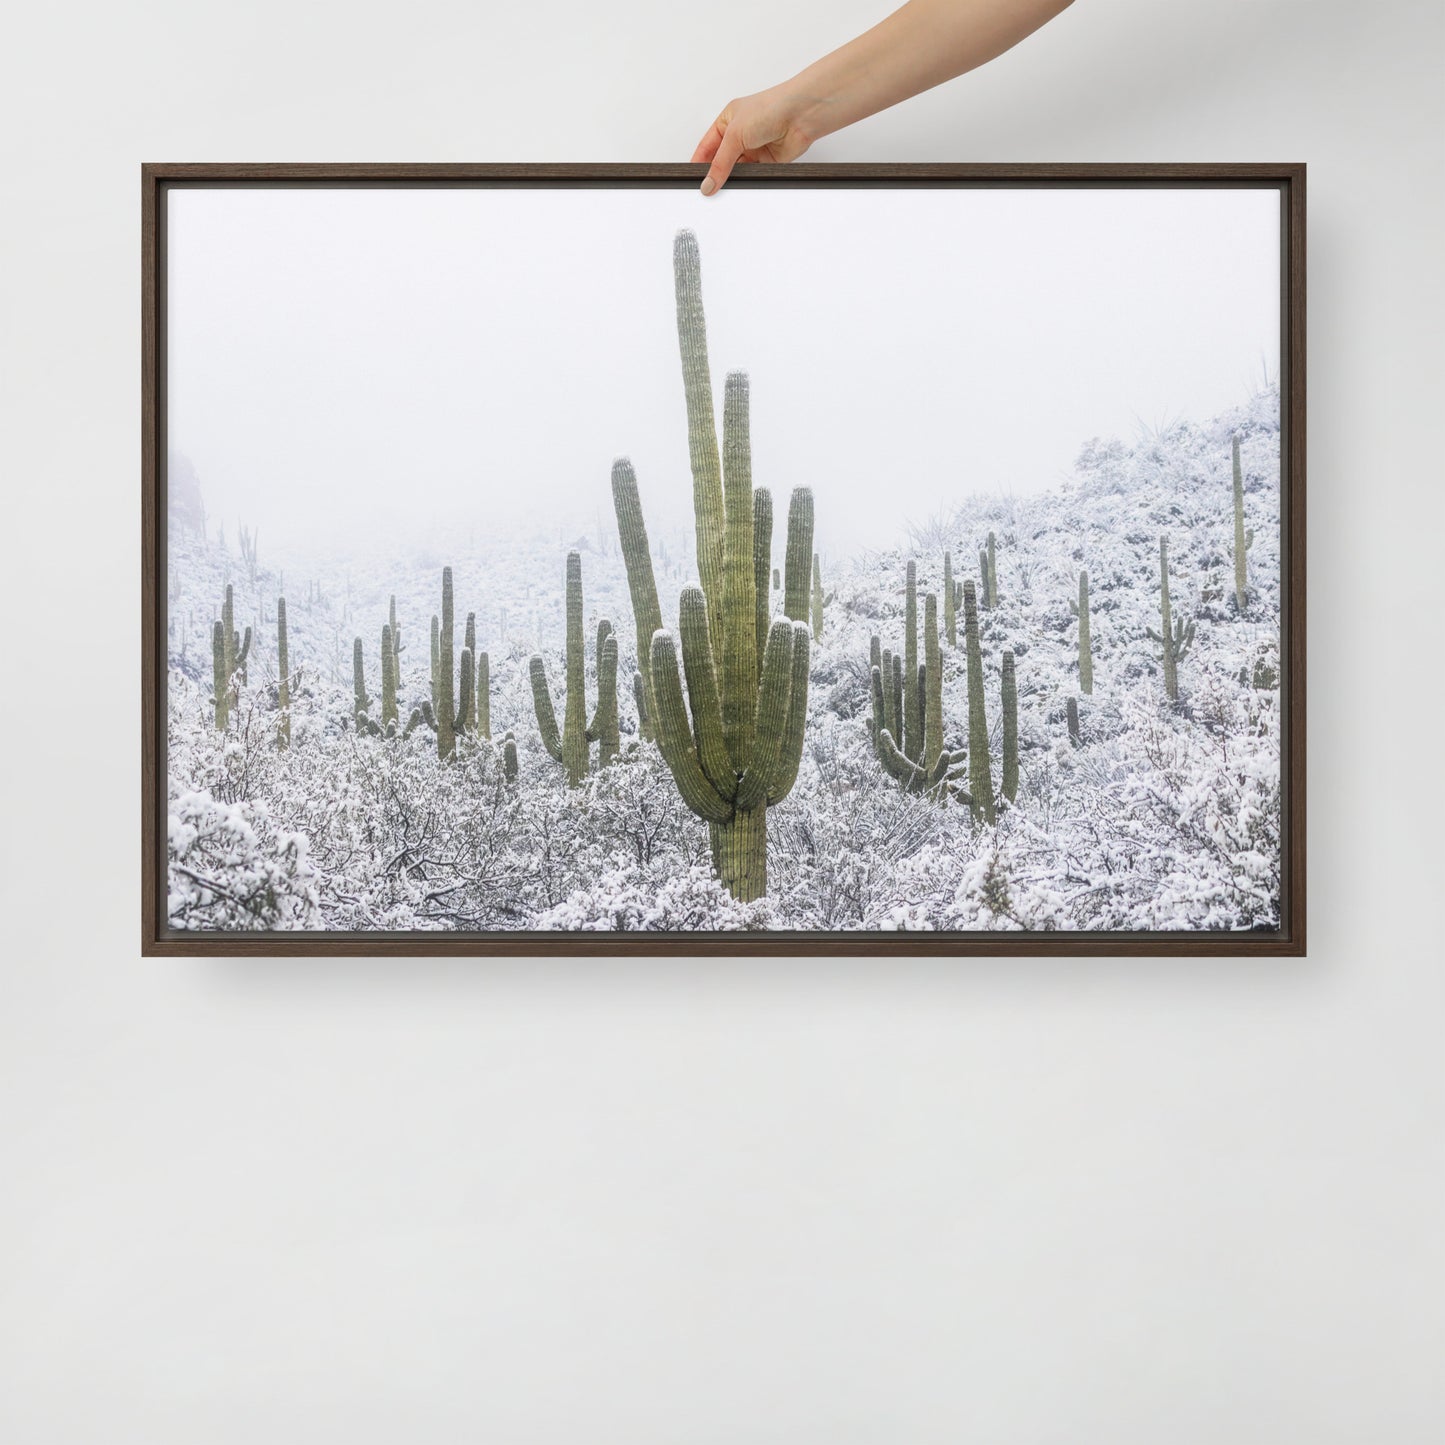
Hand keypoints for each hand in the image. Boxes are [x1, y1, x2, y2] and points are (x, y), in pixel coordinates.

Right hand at [691, 88, 816, 195]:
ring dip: (731, 178)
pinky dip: (747, 181)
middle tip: (708, 188)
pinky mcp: (766, 161)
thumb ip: (720, 162)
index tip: (694, 179)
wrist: (799, 115)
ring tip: (725, 186)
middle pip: (721, 160)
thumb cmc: (770, 108)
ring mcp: (753, 148)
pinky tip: (742, 183)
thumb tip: (709, 182)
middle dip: (715, 173)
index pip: (707, 146)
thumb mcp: (735, 134)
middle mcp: (739, 134)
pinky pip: (751, 176)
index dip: (699, 162)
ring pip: (736, 170)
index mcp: (727, 120)